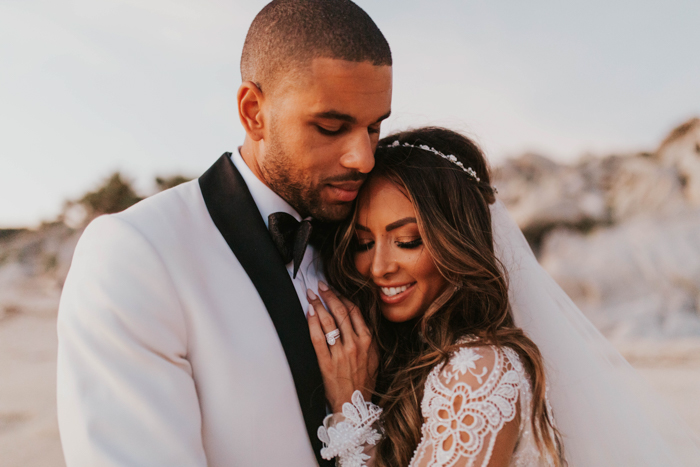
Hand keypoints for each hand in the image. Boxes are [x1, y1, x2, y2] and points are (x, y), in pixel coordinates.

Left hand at [307, 282, 377, 413]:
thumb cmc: (364, 381)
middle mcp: (355, 344)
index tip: (334, 290)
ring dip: (318, 305)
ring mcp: (340, 353)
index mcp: (368, 341)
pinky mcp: (326, 363)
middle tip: (320, 286)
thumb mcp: (374, 357)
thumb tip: (359, 320)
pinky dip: (312, 323)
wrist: (355, 405)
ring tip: (311, 296)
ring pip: (328, 323)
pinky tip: (308, 313)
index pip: (354, 312)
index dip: (342, 298)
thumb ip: (369, 339)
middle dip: (328, 296)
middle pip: (340, 312)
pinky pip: (318, 339)